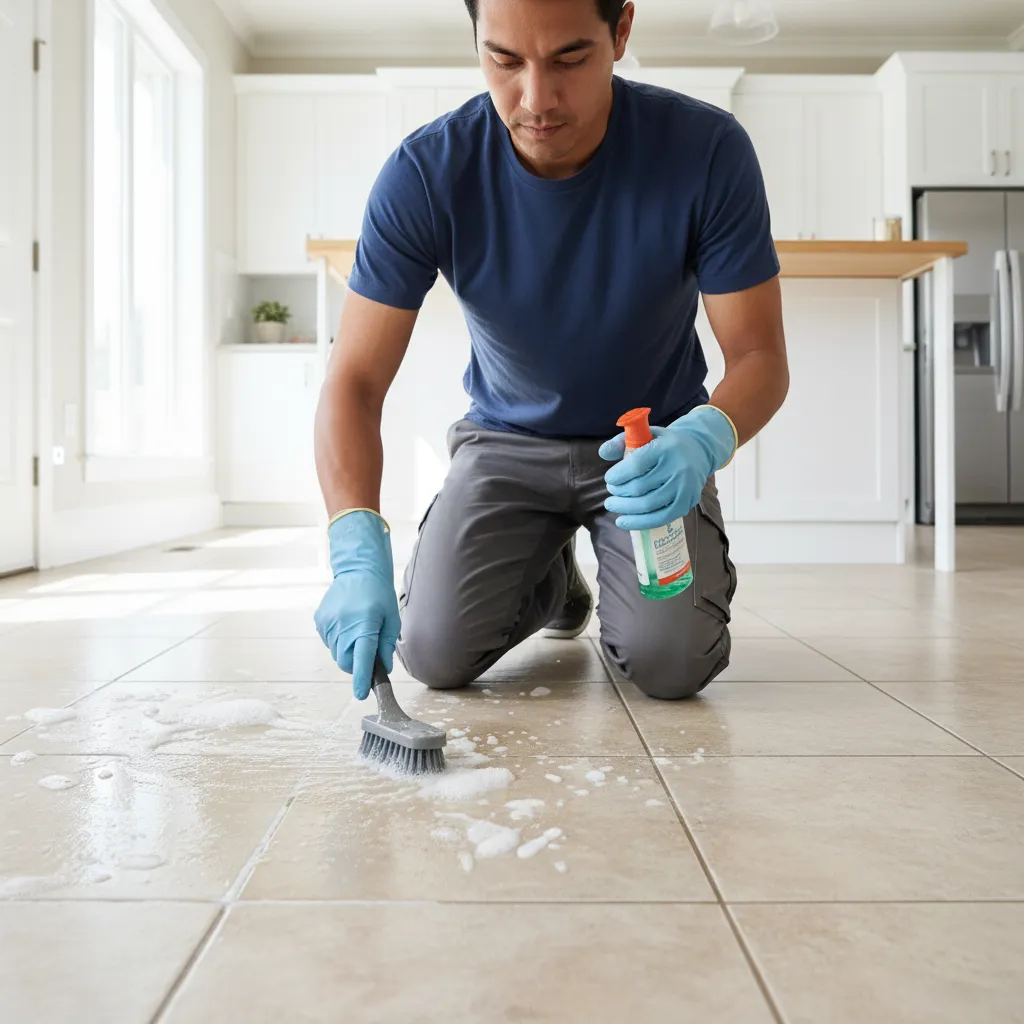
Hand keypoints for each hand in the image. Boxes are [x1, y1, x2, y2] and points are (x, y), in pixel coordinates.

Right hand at [314, 511, 400, 700]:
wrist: (358, 570)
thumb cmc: (379, 595)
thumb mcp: (391, 620)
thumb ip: (385, 646)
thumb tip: (382, 669)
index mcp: (364, 626)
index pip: (361, 659)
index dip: (361, 679)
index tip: (360, 694)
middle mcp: (343, 626)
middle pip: (346, 662)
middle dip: (357, 664)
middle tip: (367, 650)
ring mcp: (328, 624)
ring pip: (337, 654)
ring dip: (347, 651)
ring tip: (357, 630)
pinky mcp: (320, 620)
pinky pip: (329, 642)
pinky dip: (338, 640)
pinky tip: (346, 623)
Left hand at [599, 405, 735, 531]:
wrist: (698, 451)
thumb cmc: (664, 444)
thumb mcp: (645, 434)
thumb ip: (622, 441)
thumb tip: (603, 453)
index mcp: (665, 448)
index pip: (636, 465)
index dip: (617, 475)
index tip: (609, 479)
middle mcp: (677, 468)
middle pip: (639, 487)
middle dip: (619, 493)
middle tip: (611, 492)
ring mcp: (684, 488)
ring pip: (648, 504)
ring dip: (625, 508)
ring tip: (613, 505)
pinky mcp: (686, 503)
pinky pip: (660, 518)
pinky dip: (639, 522)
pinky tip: (623, 521)